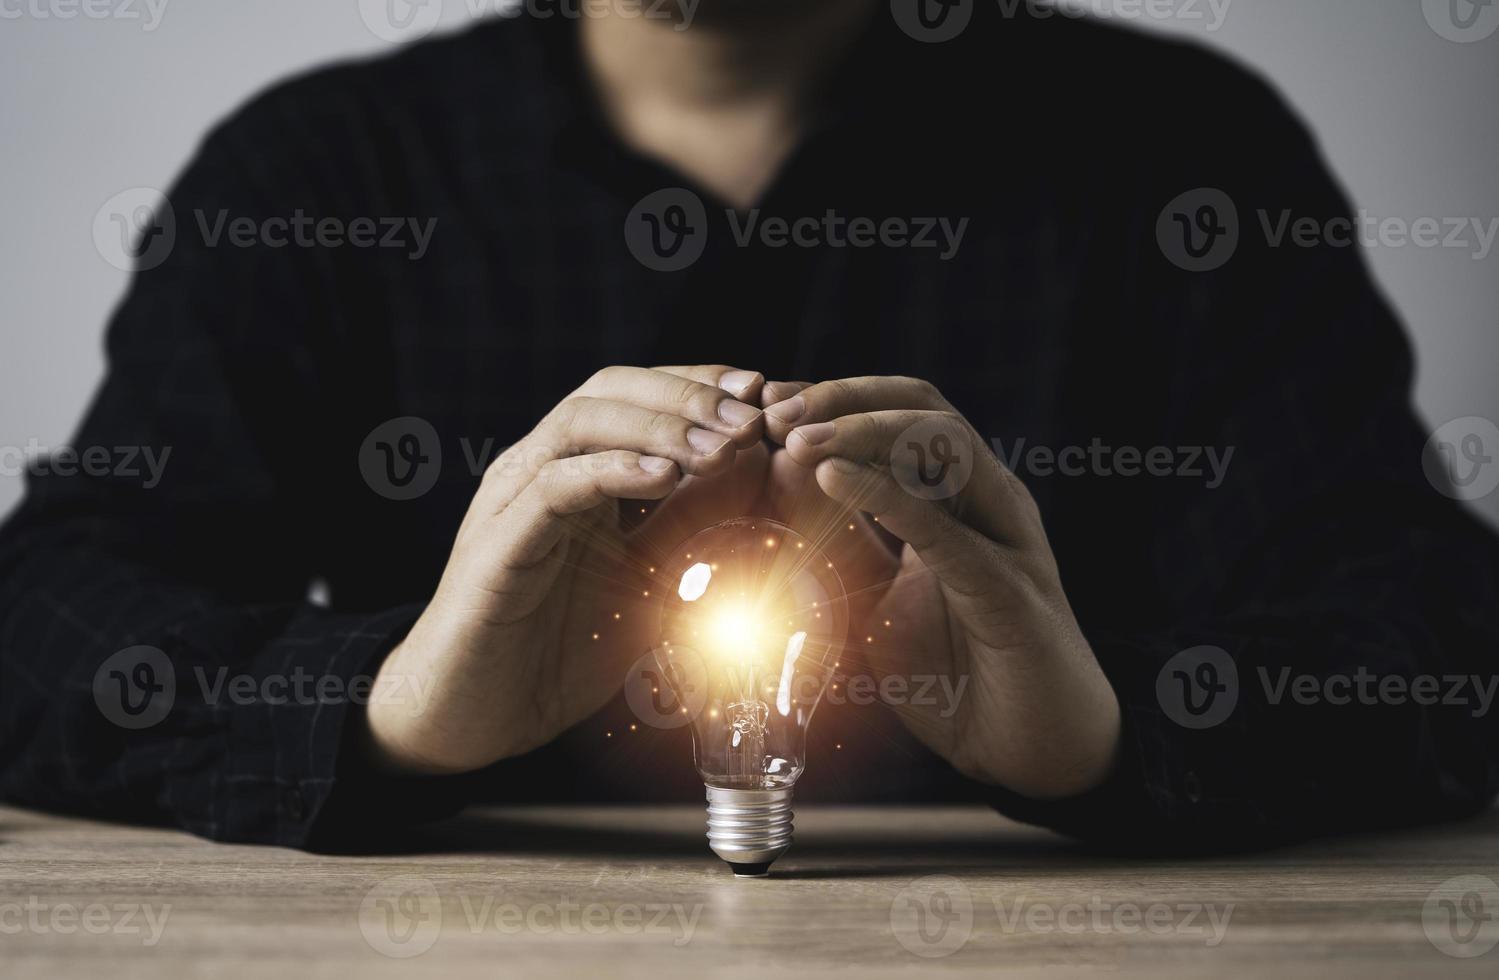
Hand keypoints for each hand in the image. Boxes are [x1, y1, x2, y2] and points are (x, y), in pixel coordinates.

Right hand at [362, 364, 767, 773]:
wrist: (474, 718)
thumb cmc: (558, 651)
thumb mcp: (650, 579)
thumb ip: (693, 527)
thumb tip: (758, 477)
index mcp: (577, 472)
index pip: (641, 395)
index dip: (703, 385)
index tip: (767, 394)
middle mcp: (540, 471)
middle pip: (611, 389)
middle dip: (689, 394)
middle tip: (753, 416)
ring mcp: (512, 500)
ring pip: (581, 422)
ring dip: (659, 426)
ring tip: (722, 446)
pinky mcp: (497, 545)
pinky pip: (552, 487)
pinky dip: (610, 472)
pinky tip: (663, 477)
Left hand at [762, 377, 1121, 799]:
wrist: (1028, 751)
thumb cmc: (956, 673)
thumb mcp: (875, 594)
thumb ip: (838, 536)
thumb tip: (782, 475)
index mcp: (963, 497)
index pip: (901, 413)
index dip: (834, 398)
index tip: (765, 402)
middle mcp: (992, 502)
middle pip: (924, 408)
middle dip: (843, 398)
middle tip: (773, 410)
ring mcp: (1008, 539)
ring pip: (944, 446)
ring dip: (863, 432)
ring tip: (797, 439)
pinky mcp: (1010, 592)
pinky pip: (946, 531)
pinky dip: (886, 497)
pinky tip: (834, 480)